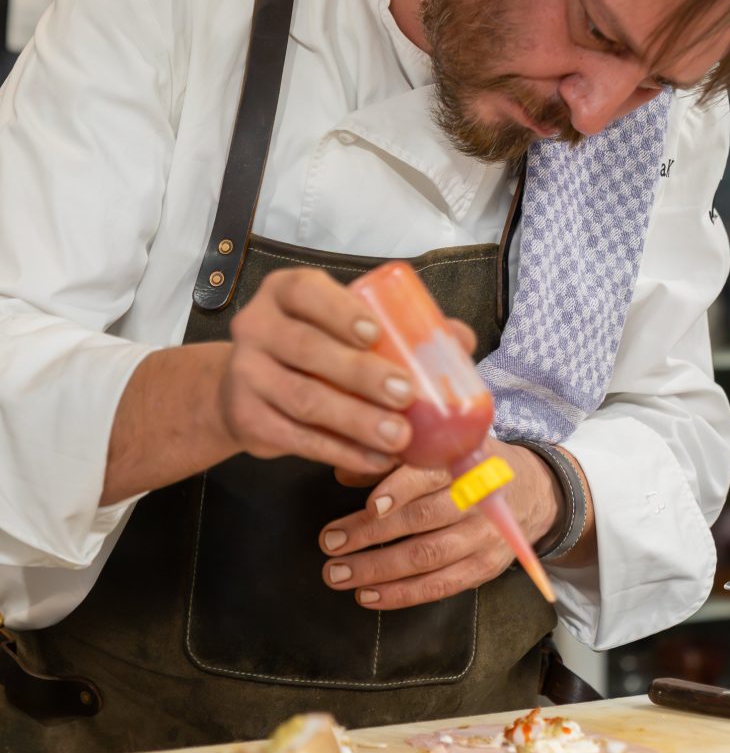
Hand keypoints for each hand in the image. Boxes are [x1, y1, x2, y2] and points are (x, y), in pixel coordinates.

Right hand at [218, 267, 416, 475]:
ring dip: (356, 420)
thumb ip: (399, 327)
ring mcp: (246, 374)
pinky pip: (298, 438)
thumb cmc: (313, 347)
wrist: (245, 388)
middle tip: (405, 394)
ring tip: (399, 436)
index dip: (339, 311)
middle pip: (307, 348)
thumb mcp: (342, 325)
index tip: (375, 333)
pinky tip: (375, 459)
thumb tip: (460, 339)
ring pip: (304, 398)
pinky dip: (341, 452)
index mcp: (284, 292)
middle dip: (360, 374)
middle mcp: (256, 327)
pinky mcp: (247, 419)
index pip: (306, 292)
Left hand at [317, 439, 562, 607]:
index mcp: (467, 461)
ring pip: (427, 557)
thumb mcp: (445, 447)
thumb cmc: (472, 465)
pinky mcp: (484, 568)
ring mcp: (484, 538)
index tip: (370, 505)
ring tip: (337, 573)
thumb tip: (344, 471)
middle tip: (330, 542)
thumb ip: (396, 457)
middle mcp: (479, 500)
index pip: (432, 474)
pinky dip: (401, 595)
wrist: (531, 491)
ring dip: (378, 569)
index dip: (401, 488)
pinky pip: (439, 587)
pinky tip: (368, 595)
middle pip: (423, 519)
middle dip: (371, 533)